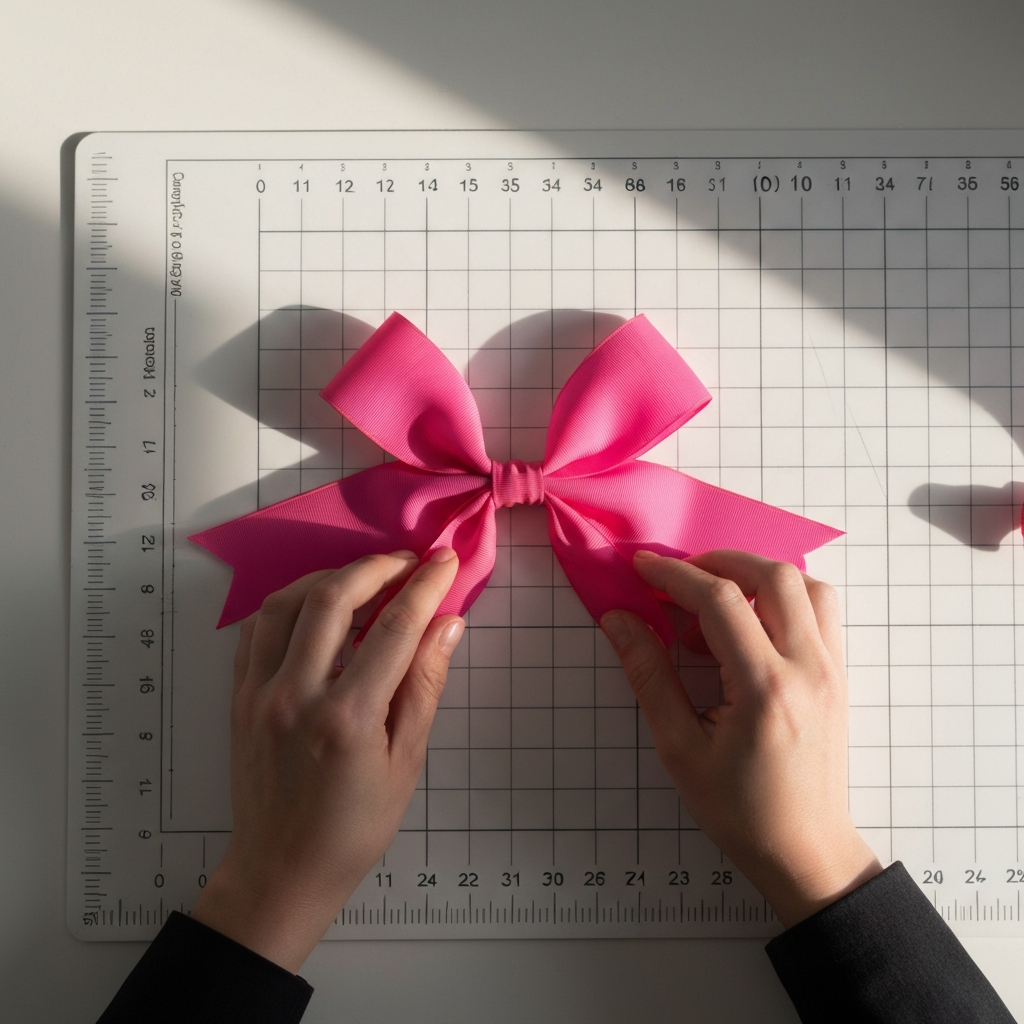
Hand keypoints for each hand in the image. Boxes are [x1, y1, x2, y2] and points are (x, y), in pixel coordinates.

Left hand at [193, 549, 463, 971]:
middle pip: (334, 598)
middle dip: (376, 567)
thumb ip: (424, 685)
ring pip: (287, 602)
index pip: (394, 628)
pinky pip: (257, 627)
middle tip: (407, 560)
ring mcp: (260, 692)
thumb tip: (447, 622)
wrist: (281, 871)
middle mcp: (297, 694)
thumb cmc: (356, 827)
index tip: (445, 560)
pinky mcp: (239, 696)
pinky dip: (289, 602)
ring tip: (363, 575)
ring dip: (329, 576)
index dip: (425, 586)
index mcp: (348, 717)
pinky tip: (316, 602)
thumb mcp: (406, 762)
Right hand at [601, 549, 880, 927]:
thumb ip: (649, 675)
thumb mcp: (680, 748)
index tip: (642, 568)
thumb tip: (619, 619)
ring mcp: (832, 669)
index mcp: (765, 687)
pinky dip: (784, 597)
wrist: (804, 851)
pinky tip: (749, 624)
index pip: (721, 601)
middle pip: (773, 576)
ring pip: (807, 585)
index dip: (675, 575)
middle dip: (719, 562)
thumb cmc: (739, 809)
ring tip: (716, 600)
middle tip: (678, 578)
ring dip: (758, 576)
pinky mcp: (839, 675)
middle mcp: (808, 668)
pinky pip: (820, 610)